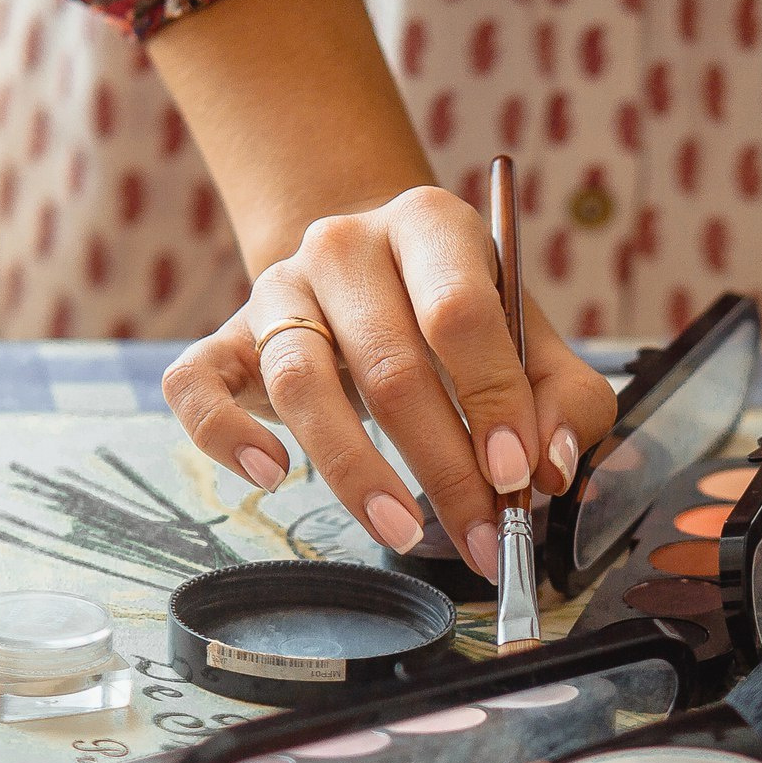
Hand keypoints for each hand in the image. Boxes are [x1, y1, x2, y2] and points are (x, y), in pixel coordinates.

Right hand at [160, 186, 617, 577]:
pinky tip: (272, 477)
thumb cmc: (460, 320)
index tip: (515, 476)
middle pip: (389, 363)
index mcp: (431, 225)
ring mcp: (277, 289)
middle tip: (479, 537)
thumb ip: (565, 399)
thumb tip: (550, 469)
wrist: (373, 272)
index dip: (492, 399)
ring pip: (300, 381)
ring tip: (400, 531)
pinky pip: (197, 386)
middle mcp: (345, 245)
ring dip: (354, 470)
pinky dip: (227, 437)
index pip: (460, 312)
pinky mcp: (225, 338)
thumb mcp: (531, 340)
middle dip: (442, 465)